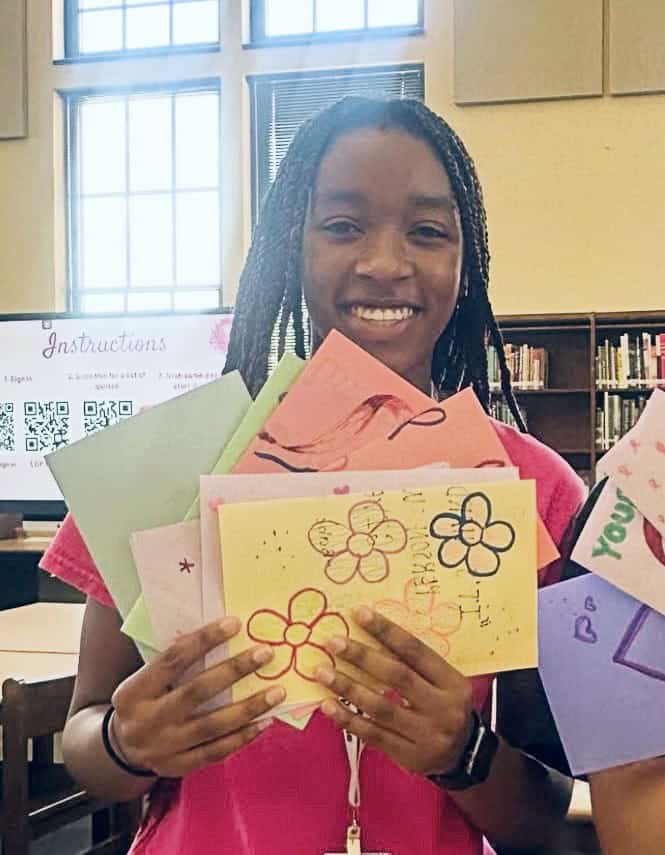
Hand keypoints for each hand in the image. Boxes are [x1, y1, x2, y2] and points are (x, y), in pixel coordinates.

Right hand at [109, 618, 284, 777]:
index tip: (235, 624)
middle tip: (265, 653)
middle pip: (196, 692)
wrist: (121, 749)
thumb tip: (223, 636)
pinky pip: (216, 752)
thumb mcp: (145, 679)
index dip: (204, 640)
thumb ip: (174, 663)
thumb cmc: (144, 700)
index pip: (172, 660)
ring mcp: (163, 748)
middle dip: (234, 670)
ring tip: (277, 691)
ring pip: (212, 726)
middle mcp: (146, 721)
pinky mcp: (178, 768)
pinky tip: (265, 722)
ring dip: (248, 707)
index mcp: (133, 692)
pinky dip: (243, 736)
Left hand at [315, 606, 473, 775]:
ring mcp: (426, 735)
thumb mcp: (444, 682)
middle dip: (362, 657)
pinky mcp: (409, 757)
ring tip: (322, 672)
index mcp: (452, 682)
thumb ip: (415, 664)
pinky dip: (348, 719)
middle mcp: (442, 708)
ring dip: (348, 688)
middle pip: (397, 677)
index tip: (359, 613)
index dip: (387, 631)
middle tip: (334, 642)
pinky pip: (373, 735)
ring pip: (381, 707)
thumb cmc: (446, 707)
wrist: (464, 756)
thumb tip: (370, 635)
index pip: (416, 651)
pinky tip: (328, 706)